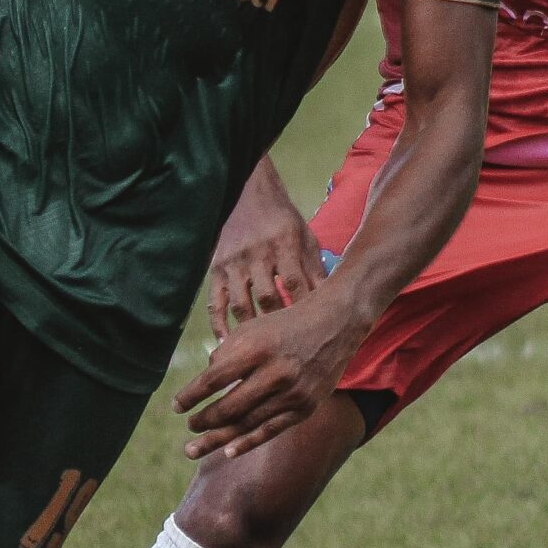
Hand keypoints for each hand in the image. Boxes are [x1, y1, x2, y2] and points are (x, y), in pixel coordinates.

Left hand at [172, 288, 364, 462]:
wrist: (333, 325)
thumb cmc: (283, 326)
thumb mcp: (250, 329)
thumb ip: (224, 355)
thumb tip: (204, 386)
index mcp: (256, 349)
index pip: (213, 380)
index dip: (191, 396)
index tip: (176, 406)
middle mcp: (275, 372)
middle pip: (229, 407)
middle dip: (203, 420)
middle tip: (189, 426)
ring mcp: (293, 393)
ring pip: (247, 423)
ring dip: (217, 438)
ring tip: (194, 448)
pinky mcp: (306, 406)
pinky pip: (271, 430)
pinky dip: (248, 442)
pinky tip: (227, 451)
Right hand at [207, 167, 324, 338]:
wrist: (246, 193)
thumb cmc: (282, 219)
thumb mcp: (305, 237)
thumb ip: (315, 268)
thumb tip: (332, 299)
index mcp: (284, 244)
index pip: (296, 283)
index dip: (304, 308)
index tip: (313, 332)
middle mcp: (257, 254)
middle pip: (269, 297)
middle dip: (280, 325)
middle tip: (290, 349)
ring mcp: (234, 263)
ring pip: (242, 305)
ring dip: (251, 331)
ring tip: (261, 354)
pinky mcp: (216, 270)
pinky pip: (216, 303)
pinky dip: (219, 325)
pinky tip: (226, 344)